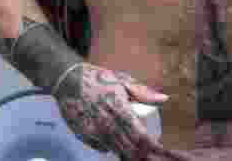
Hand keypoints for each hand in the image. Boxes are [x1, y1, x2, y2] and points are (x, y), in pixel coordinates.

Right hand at [54, 64, 172, 159]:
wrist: (67, 81)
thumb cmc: (97, 78)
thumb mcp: (122, 80)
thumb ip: (143, 93)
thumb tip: (164, 98)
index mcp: (120, 109)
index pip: (140, 136)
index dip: (152, 146)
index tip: (161, 150)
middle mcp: (107, 124)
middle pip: (130, 148)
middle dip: (142, 154)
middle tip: (152, 155)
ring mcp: (94, 132)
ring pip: (116, 150)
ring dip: (128, 153)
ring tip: (138, 154)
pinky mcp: (84, 136)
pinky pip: (102, 148)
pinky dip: (112, 148)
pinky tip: (120, 146)